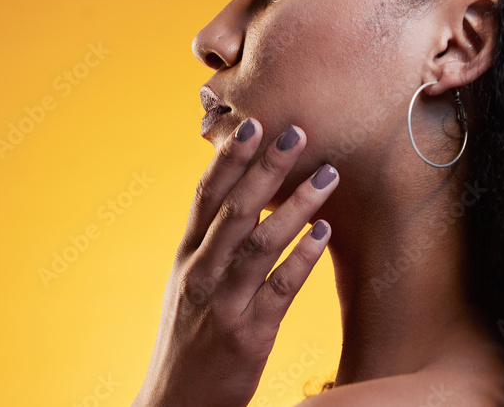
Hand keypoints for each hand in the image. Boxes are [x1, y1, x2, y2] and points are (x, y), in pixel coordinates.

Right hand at [133, 118, 337, 406]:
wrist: (175, 403)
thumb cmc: (187, 338)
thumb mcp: (186, 286)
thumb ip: (208, 245)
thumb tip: (237, 198)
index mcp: (184, 257)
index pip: (205, 197)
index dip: (229, 159)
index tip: (253, 125)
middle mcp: (199, 274)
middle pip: (235, 210)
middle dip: (266, 168)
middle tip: (297, 133)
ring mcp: (223, 304)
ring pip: (260, 242)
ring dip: (296, 204)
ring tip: (328, 174)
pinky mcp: (249, 335)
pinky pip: (280, 288)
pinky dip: (302, 257)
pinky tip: (323, 231)